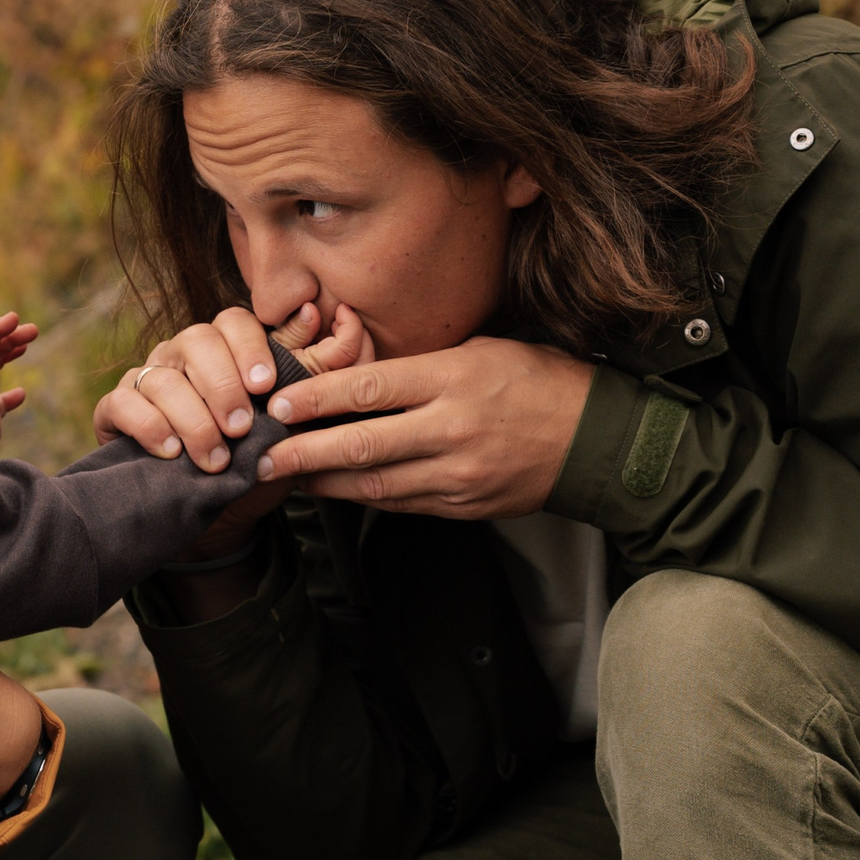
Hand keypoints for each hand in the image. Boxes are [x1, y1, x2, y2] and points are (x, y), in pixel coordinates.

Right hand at [90, 303, 369, 560]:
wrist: (219, 515)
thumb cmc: (257, 460)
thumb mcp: (293, 422)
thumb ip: (314, 370)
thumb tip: (335, 318)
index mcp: (226, 349)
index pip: (233, 321)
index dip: (249, 347)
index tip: (265, 385)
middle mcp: (183, 355)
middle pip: (196, 340)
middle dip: (221, 385)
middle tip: (240, 428)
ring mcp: (146, 379)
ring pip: (162, 377)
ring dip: (192, 420)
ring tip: (214, 459)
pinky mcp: (115, 409)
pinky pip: (124, 402)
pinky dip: (149, 427)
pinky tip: (171, 453)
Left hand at [257, 335, 595, 518]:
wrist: (597, 441)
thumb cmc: (538, 382)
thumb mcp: (480, 353)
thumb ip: (420, 367)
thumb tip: (357, 374)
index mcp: (454, 379)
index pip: (370, 389)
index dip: (317, 399)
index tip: (279, 405)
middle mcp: (452, 429)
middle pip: (362, 444)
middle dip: (303, 453)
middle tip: (262, 457)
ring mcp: (458, 474)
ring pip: (375, 483)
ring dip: (324, 482)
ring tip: (286, 478)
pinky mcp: (464, 506)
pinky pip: (402, 504)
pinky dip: (363, 497)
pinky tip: (335, 490)